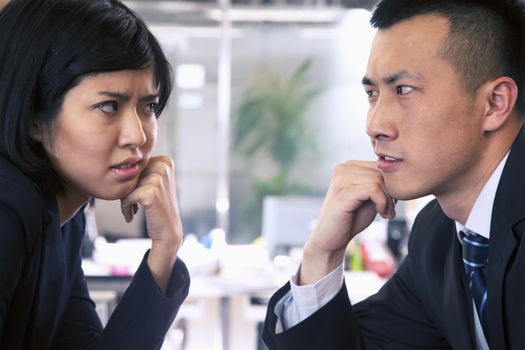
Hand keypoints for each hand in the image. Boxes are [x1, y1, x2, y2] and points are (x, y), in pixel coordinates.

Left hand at [120, 156, 182, 291]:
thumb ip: (141, 170)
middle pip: (131, 173)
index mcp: (165, 160)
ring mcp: (159, 178)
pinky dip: (125, 207)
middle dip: (127, 189)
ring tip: (132, 210)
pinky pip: (127, 196)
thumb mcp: (152, 183)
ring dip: (125, 199)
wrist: (168, 231)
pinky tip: (131, 216)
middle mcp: (164, 165)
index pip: (136, 165)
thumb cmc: (157, 208)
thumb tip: (119, 160)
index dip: (132, 181)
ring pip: (127, 184)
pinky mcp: (151, 191)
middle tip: (132, 204)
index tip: (136, 194)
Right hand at [300, 161, 395, 284]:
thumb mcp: (369, 197)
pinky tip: (381, 214)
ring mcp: (341, 179)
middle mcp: (342, 168)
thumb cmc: (351, 219)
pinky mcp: (343, 192)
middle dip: (391, 193)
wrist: (330, 239)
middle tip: (390, 211)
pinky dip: (383, 203)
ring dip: (389, 200)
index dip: (391, 184)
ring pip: (380, 180)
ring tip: (385, 214)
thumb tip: (402, 174)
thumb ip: (380, 183)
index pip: (380, 165)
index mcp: (348, 166)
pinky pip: (374, 189)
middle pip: (381, 171)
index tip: (390, 203)